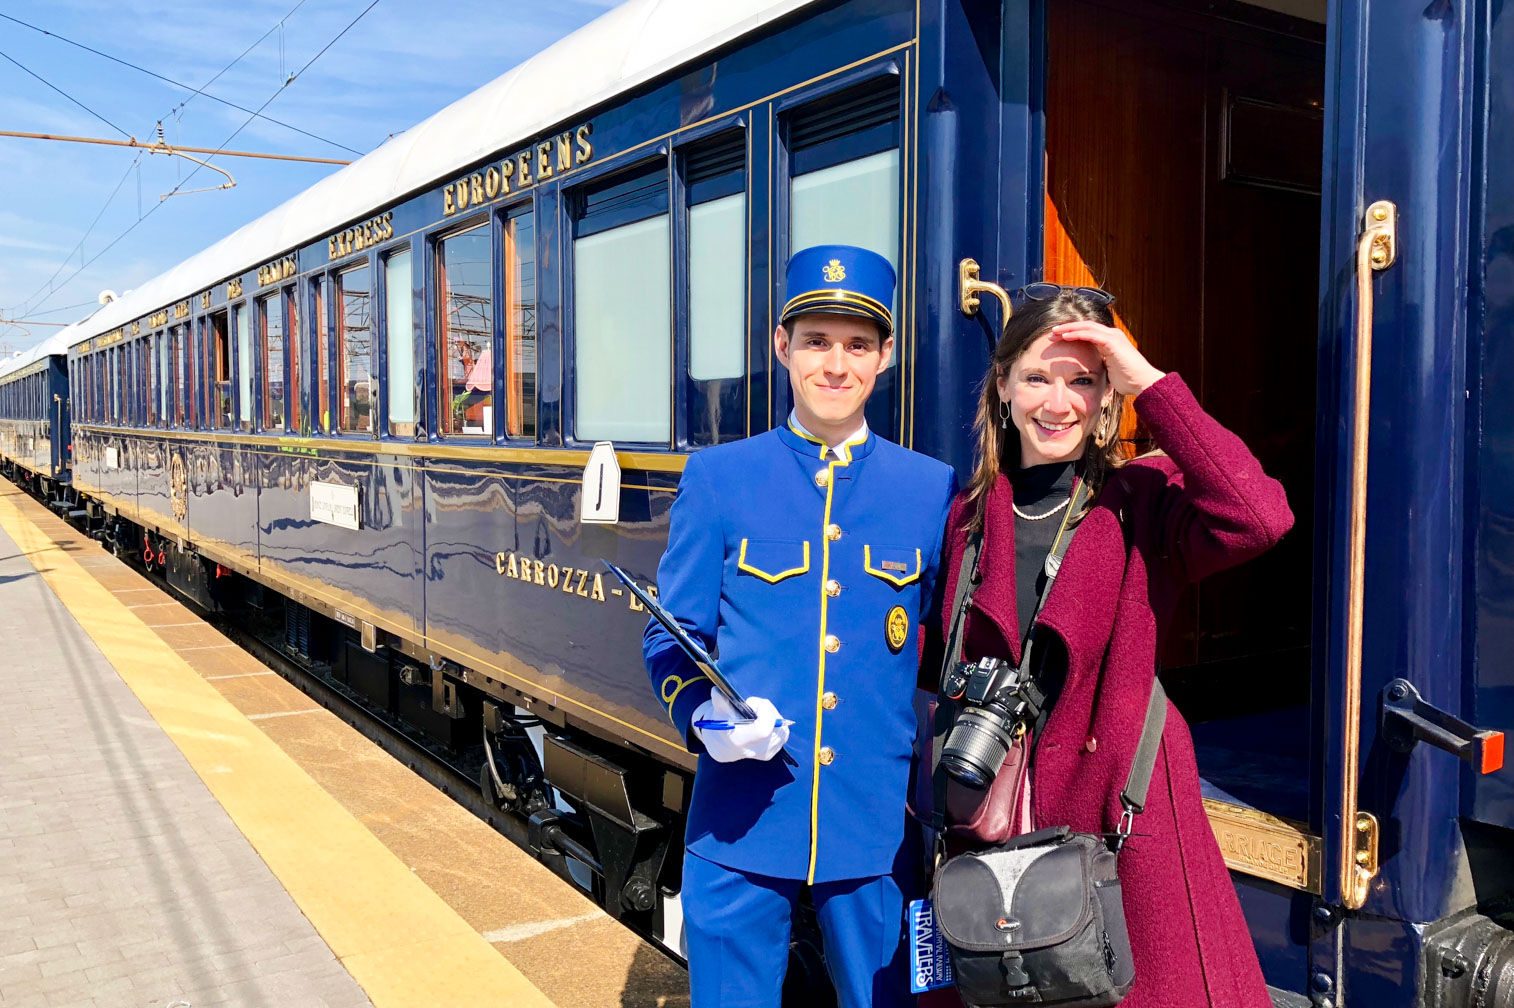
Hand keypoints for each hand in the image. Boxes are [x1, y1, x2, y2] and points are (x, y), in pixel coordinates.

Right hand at [693, 694, 791, 762]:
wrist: (726, 745)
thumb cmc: (723, 724)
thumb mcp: (718, 712)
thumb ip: (720, 701)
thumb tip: (717, 691)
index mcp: (740, 741)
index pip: (764, 728)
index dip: (764, 710)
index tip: (752, 703)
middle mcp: (755, 750)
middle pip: (775, 724)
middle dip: (767, 709)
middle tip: (754, 706)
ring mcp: (766, 753)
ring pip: (781, 726)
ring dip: (772, 715)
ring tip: (758, 714)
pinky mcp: (773, 752)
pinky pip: (783, 732)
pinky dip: (776, 723)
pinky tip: (764, 722)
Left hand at [1048, 320, 1165, 396]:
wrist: (1143, 383)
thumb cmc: (1127, 380)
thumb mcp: (1107, 370)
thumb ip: (1098, 365)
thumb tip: (1086, 371)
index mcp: (1110, 340)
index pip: (1087, 332)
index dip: (1071, 333)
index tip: (1056, 338)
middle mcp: (1112, 335)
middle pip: (1085, 326)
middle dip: (1067, 328)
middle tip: (1051, 332)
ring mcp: (1113, 336)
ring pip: (1086, 327)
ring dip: (1068, 329)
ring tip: (1054, 332)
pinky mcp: (1113, 342)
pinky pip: (1091, 334)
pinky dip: (1077, 334)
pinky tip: (1065, 336)